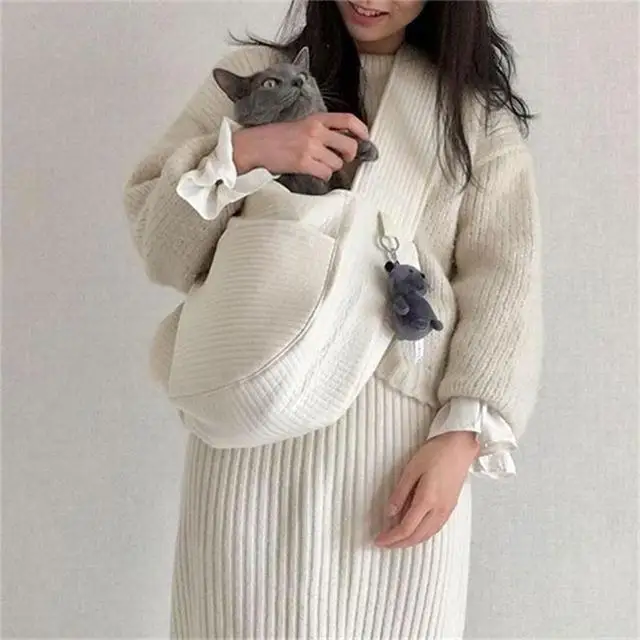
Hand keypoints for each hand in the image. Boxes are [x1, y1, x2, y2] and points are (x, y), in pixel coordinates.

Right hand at [231, 112, 368, 178]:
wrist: (255, 145)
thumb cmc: (276, 137)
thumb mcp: (301, 125)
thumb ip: (321, 130)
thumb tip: (341, 140)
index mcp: (315, 119)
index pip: (347, 119)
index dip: (361, 129)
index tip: (365, 137)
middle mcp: (315, 131)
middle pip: (349, 144)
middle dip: (350, 155)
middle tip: (344, 158)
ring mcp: (310, 147)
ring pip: (337, 163)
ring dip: (331, 168)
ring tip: (318, 164)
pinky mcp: (304, 163)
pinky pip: (325, 174)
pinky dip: (323, 176)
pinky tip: (313, 171)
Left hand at [374, 431, 479, 548]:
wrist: (460, 446)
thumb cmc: (435, 453)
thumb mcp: (411, 469)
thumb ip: (400, 493)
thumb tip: (390, 514)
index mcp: (427, 500)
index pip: (406, 528)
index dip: (391, 537)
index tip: (378, 540)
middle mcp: (439, 510)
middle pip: (417, 536)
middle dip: (399, 544)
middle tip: (384, 544)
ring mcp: (447, 510)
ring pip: (427, 535)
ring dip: (411, 542)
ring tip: (396, 542)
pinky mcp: (451, 507)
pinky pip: (435, 529)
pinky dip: (422, 535)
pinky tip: (415, 532)